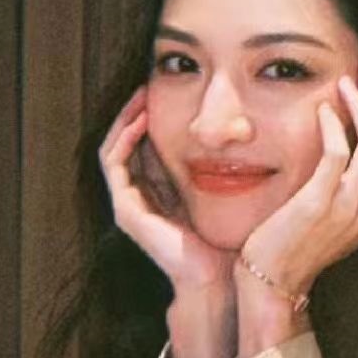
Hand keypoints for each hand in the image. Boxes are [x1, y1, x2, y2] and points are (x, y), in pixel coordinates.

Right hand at [99, 87, 231, 294]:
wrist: (220, 276)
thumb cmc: (231, 236)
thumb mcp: (229, 189)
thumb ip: (227, 163)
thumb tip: (243, 126)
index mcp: (163, 191)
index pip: (148, 144)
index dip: (154, 115)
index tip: (170, 89)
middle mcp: (142, 196)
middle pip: (129, 142)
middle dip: (138, 110)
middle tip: (151, 81)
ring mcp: (130, 204)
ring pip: (115, 148)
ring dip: (127, 119)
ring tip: (143, 93)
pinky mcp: (126, 211)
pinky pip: (114, 164)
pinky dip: (124, 137)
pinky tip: (142, 118)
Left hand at [235, 62, 357, 353]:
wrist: (272, 281)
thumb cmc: (297, 243)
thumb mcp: (336, 213)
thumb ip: (351, 182)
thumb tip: (351, 135)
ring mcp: (349, 207)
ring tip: (345, 83)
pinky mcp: (319, 203)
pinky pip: (338, 152)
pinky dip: (333, 125)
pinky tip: (324, 109)